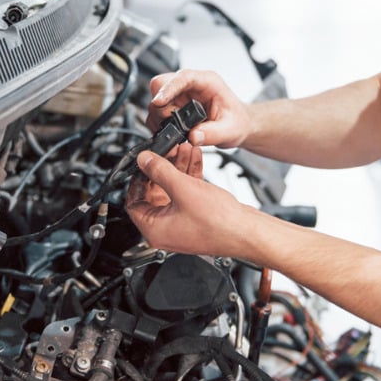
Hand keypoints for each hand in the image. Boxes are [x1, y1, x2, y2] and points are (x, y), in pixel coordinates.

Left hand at [125, 143, 251, 257]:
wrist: (247, 232)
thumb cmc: (218, 223)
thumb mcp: (183, 189)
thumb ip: (159, 171)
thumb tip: (143, 161)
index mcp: (154, 230)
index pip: (133, 201)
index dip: (137, 178)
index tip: (144, 163)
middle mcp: (165, 229)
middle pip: (154, 192)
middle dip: (162, 167)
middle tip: (168, 151)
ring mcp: (181, 222)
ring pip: (172, 189)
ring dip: (178, 167)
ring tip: (184, 149)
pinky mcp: (195, 216)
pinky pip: (186, 193)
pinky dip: (189, 175)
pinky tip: (195, 159)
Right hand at [148, 69, 250, 148]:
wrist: (238, 126)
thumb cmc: (237, 121)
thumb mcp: (230, 130)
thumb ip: (212, 134)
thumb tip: (193, 136)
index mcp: (207, 82)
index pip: (183, 77)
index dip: (168, 88)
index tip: (159, 102)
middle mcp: (191, 85)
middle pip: (162, 84)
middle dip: (161, 105)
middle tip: (170, 123)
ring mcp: (180, 95)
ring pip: (156, 98)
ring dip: (159, 117)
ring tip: (175, 132)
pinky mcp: (174, 106)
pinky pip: (157, 111)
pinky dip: (159, 123)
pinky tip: (172, 133)